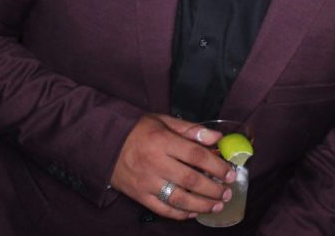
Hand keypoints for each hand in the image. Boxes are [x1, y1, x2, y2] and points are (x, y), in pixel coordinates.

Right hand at [110, 113, 233, 219]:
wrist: (103, 143)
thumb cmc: (138, 130)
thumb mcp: (163, 121)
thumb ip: (191, 130)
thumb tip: (217, 138)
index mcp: (162, 141)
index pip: (195, 155)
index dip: (216, 165)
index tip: (230, 173)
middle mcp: (155, 163)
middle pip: (190, 179)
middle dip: (213, 188)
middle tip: (228, 192)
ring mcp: (146, 182)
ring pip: (178, 198)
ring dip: (201, 204)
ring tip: (217, 205)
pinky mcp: (139, 195)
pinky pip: (163, 209)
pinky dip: (180, 213)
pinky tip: (193, 212)